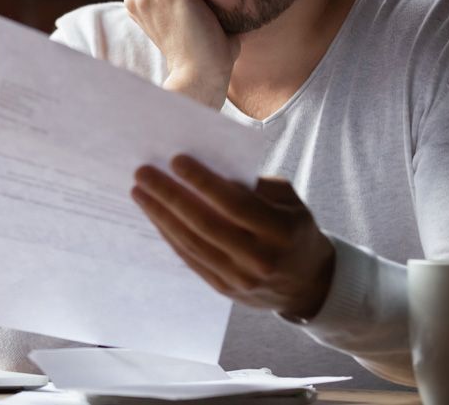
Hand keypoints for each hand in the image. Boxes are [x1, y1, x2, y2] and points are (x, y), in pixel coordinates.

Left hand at [131, 155, 335, 319]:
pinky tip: (155, 216)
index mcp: (281, 231)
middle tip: (144, 173)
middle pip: (206, 224)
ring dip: (161, 216)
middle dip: (170, 196)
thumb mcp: (290, 200)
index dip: (203, 182)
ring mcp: (240, 279)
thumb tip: (210, 169)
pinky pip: (191, 259)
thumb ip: (256, 185)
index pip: (235, 204)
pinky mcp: (224, 289)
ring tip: (140, 191)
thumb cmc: (294, 228)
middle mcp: (260, 258)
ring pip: (192, 243)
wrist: (308, 283)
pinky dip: (169, 236)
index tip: (176, 160)